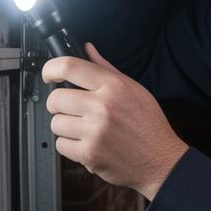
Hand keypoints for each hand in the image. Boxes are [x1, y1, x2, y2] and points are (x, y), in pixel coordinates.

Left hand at [42, 43, 188, 199]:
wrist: (161, 160)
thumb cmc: (149, 125)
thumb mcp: (133, 89)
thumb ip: (106, 68)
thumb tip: (88, 49)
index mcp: (113, 86)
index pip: (69, 67)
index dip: (51, 69)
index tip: (49, 75)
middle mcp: (103, 106)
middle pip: (56, 98)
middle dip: (58, 104)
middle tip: (70, 109)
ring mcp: (95, 131)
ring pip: (56, 123)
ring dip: (65, 127)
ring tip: (83, 129)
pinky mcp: (90, 154)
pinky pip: (61, 145)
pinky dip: (70, 146)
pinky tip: (86, 143)